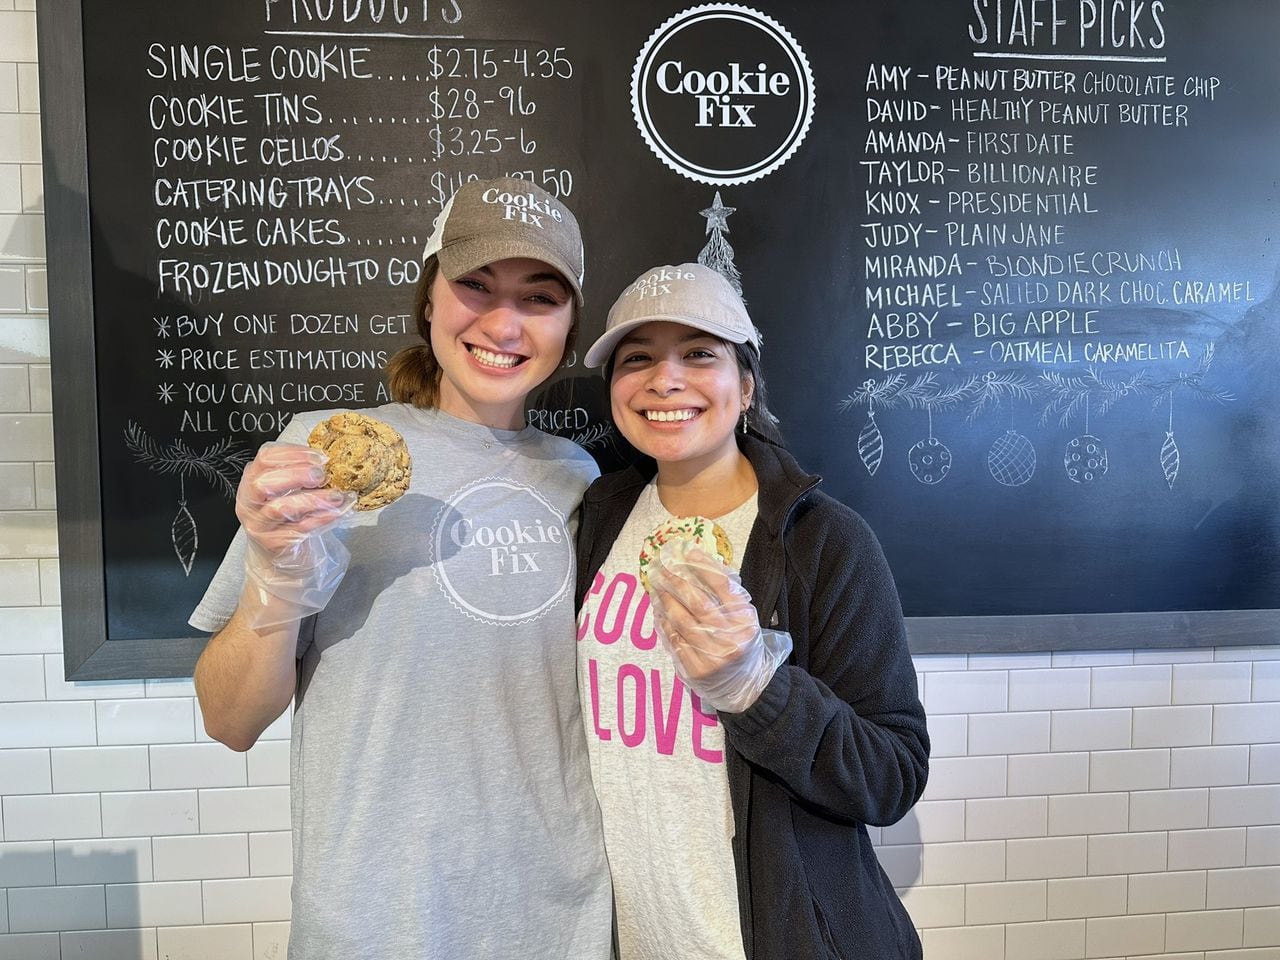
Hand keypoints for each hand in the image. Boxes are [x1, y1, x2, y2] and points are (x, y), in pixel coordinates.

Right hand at [235, 441, 354, 627]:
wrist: (279, 563)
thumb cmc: (286, 521)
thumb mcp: (285, 494)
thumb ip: (298, 475)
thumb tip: (328, 459)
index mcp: (251, 482)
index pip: (265, 459)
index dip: (292, 454)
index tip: (319, 456)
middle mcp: (249, 504)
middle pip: (265, 484)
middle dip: (296, 475)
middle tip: (322, 475)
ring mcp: (259, 526)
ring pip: (281, 508)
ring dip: (313, 500)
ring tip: (337, 496)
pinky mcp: (274, 545)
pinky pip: (298, 529)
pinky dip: (321, 520)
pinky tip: (337, 513)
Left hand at [648, 547, 791, 712]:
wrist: (744, 685)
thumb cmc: (740, 642)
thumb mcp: (742, 617)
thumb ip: (725, 593)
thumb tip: (697, 562)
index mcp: (745, 620)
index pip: (722, 586)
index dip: (703, 566)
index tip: (687, 552)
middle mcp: (730, 638)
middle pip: (698, 603)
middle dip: (676, 583)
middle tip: (661, 569)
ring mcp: (712, 657)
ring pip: (682, 622)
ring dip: (665, 602)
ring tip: (656, 589)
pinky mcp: (696, 670)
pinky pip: (674, 641)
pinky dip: (664, 624)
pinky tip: (658, 613)